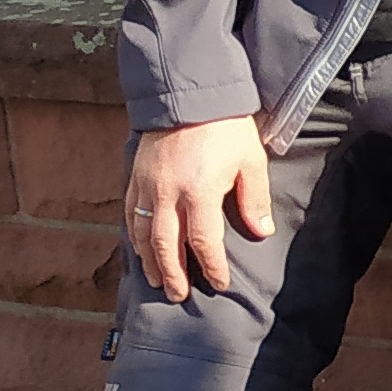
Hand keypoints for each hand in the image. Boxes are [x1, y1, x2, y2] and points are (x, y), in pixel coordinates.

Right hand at [127, 116, 272, 300]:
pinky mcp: (135, 177)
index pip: (204, 242)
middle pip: (166, 246)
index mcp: (199, 192)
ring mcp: (147, 186)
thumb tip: (261, 232)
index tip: (220, 283)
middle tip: (179, 295)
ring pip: (143, 234)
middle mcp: (167, 194)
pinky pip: (130, 214)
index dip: (212, 267)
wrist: (190, 95)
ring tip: (158, 280)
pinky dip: (134, 236)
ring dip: (150, 261)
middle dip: (174, 274)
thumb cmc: (226, 128)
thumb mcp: (251, 161)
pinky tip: (140, 248)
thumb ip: (255, 199)